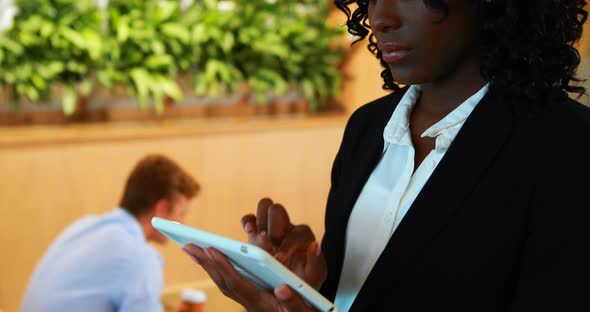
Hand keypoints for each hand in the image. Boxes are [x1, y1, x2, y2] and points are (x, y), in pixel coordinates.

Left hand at [183, 244, 318, 311]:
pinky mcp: (249, 297)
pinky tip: (208, 258)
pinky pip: (227, 281)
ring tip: (191, 248)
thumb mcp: (303, 311)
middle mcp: (250, 304)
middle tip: (188, 245)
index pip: (237, 284)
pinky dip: (216, 268)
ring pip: (222, 282)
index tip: (211, 250)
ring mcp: (248, 302)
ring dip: (206, 265)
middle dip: (206, 263)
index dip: (223, 267)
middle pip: (223, 282)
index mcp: (261, 303)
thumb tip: (282, 288)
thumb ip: (294, 301)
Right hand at [240, 198, 326, 289]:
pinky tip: (248, 232)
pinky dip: (247, 222)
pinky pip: (250, 218)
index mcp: (303, 236)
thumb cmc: (304, 279)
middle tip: (268, 243)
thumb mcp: (315, 274)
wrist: (289, 285)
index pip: (295, 233)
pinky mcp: (256, 233)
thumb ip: (316, 262)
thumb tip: (314, 245)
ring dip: (259, 220)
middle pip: (277, 210)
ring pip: (264, 206)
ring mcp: (270, 228)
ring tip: (256, 235)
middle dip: (271, 226)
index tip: (278, 260)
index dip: (286, 245)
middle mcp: (287, 228)